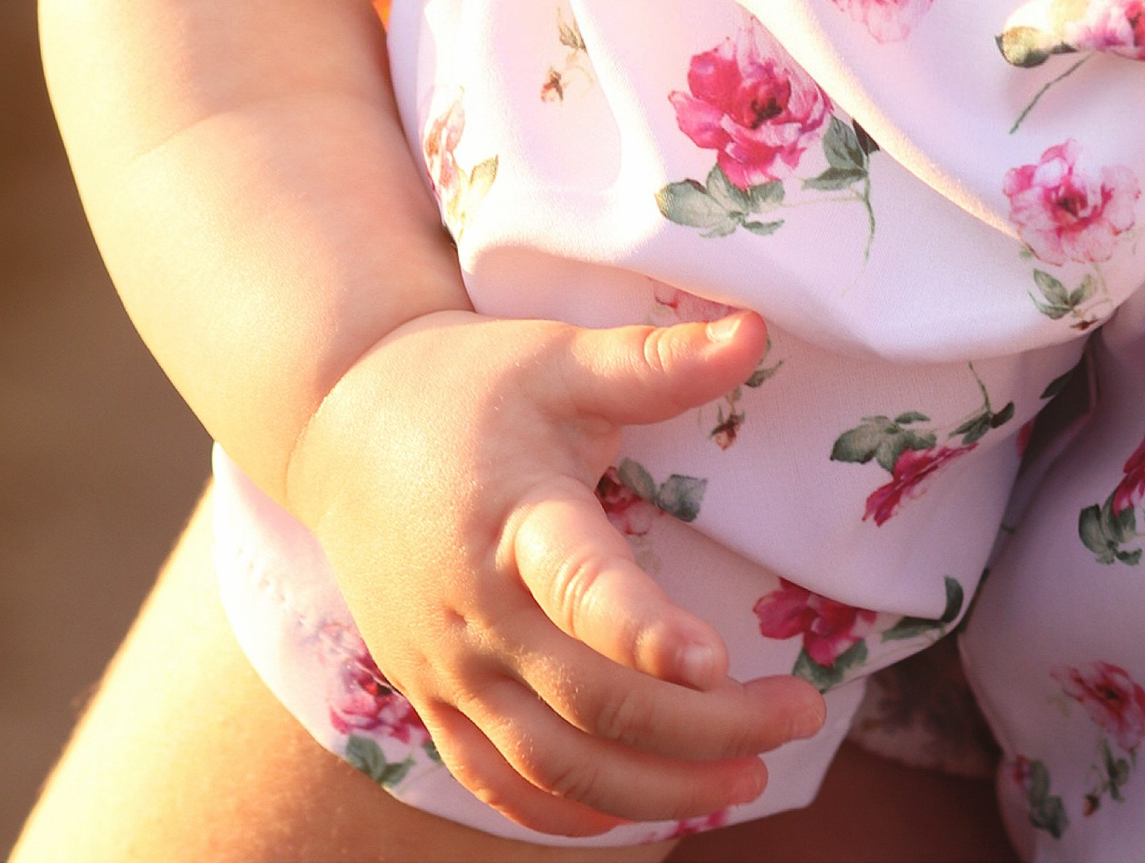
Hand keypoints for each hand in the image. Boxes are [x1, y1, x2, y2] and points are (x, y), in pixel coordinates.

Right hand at [286, 307, 828, 836]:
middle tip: (800, 715)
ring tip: (749, 778)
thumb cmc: (472, 384)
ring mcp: (449, 668)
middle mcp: (476, 610)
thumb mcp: (562, 357)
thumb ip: (656, 359)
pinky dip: (573, 814)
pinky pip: (501, 785)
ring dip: (655, 787)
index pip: (580, 588)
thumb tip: (755, 330)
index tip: (718, 660)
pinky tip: (649, 810)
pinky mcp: (433, 699)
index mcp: (513, 517)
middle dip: (703, 725)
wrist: (343, 424)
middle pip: (592, 699)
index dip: (645, 631)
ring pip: (554, 765)